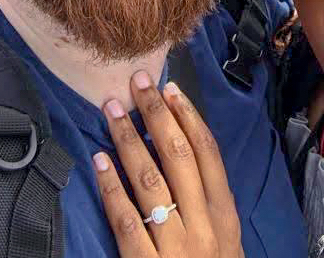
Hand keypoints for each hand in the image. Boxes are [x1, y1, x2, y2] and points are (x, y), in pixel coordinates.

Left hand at [93, 72, 244, 257]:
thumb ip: (207, 202)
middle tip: (138, 83)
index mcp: (224, 215)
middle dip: (157, 115)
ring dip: (129, 140)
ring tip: (112, 111)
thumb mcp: (223, 240)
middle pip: (178, 157)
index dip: (189, 117)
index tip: (172, 89)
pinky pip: (126, 219)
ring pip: (150, 180)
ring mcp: (176, 246)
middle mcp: (204, 225)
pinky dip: (111, 187)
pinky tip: (99, 162)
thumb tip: (183, 152)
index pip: (208, 154)